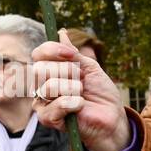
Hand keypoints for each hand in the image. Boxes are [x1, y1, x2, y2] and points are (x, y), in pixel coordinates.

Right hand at [33, 30, 130, 150]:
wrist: (111, 116)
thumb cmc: (101, 93)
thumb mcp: (90, 68)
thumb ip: (73, 54)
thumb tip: (61, 32)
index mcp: (50, 71)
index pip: (39, 54)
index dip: (53, 51)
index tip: (72, 55)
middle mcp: (41, 84)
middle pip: (41, 69)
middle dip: (68, 73)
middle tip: (82, 82)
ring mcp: (42, 102)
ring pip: (49, 87)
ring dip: (73, 90)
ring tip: (82, 97)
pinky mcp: (47, 118)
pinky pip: (55, 105)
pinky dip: (73, 104)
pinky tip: (79, 108)